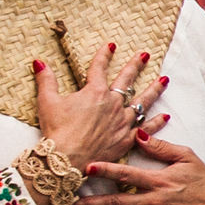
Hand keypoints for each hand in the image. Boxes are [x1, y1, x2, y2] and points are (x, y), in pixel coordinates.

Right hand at [37, 44, 161, 172]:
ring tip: (164, 80)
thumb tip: (39, 62)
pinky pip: (146, 128)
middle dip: (136, 65)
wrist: (67, 159)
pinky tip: (165, 116)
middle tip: (145, 55)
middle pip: (127, 80)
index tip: (111, 45)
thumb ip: (46, 80)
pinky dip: (156, 122)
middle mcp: (113, 104)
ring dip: (154, 89)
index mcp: (95, 92)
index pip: (100, 67)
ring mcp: (122, 121)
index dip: (105, 55)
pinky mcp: (127, 139)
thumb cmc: (57, 130)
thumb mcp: (47, 102)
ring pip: (143, 102)